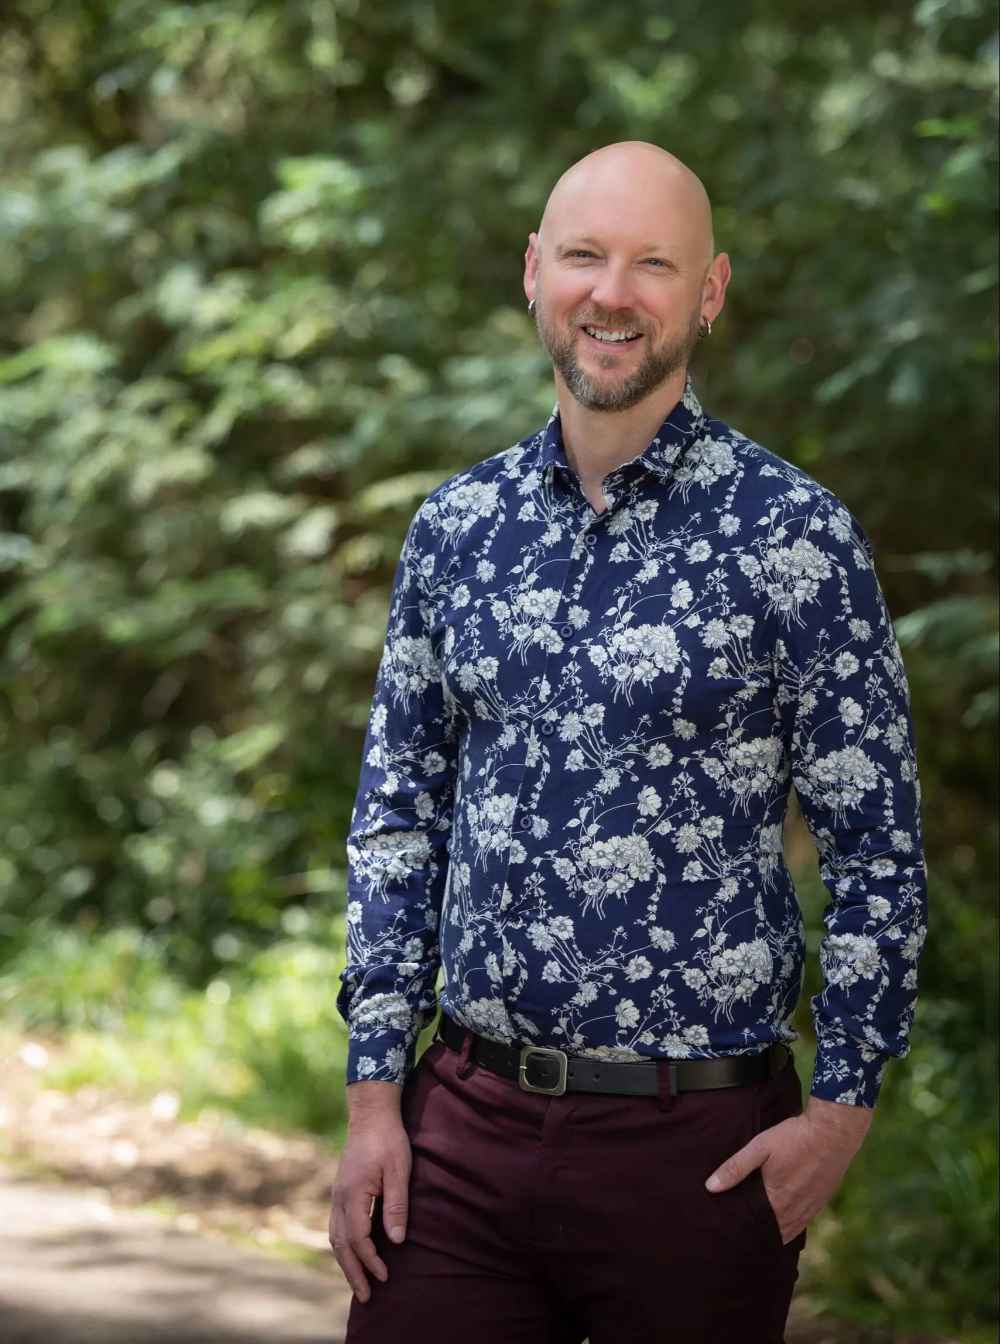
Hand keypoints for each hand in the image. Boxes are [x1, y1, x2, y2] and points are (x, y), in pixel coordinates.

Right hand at [329, 1085, 410, 1303]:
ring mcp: (337, 1195)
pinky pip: (337, 1227)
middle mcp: (339, 1198)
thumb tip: (396, 1241)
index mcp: (353, 1194)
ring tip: (358, 1283)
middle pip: (342, 1245)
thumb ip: (396, 1205)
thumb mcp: (398, 1170)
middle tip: (366, 1296)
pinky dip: (343, 1246)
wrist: (370, 1114)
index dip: (371, 1261)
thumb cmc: (388, 1140)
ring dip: (346, 1262)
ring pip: (336, 1238)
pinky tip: (353, 1254)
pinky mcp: (340, 1192)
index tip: (386, 1276)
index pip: (359, 1238)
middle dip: (353, 1272)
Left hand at [704, 1096, 872, 1244]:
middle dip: (757, 1235)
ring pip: (789, 1230)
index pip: (755, 1226)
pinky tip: (784, 1225)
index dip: (743, 1232)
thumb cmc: (794, 1137)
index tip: (730, 1236)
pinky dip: (792, 1227)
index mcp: (776, 1200)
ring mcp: (810, 1207)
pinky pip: (804, 1222)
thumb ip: (736, 1168)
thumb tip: (711, 1187)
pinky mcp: (821, 1201)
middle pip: (772, 1232)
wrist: (833, 1132)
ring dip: (776, 1234)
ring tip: (759, 1237)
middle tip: (741, 1239)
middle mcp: (794, 1210)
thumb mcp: (760, 1147)